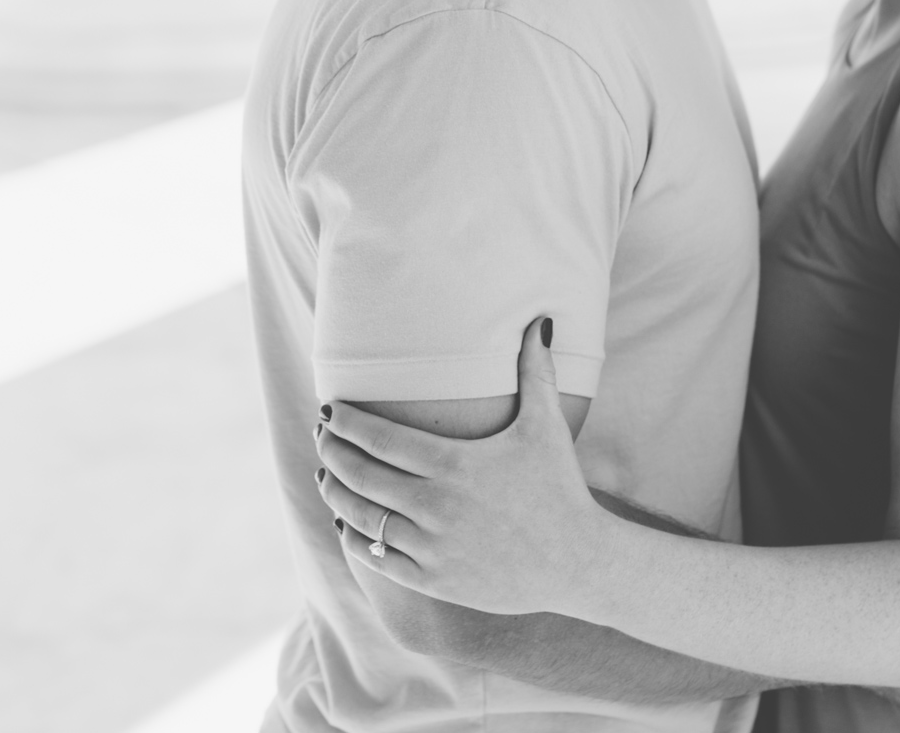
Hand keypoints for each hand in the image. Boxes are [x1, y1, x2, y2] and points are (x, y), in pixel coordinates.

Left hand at [314, 316, 600, 617]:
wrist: (580, 562)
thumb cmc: (560, 488)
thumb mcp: (548, 426)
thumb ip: (537, 371)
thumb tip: (541, 319)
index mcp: (454, 464)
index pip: (378, 437)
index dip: (345, 422)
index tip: (329, 409)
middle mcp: (436, 506)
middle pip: (361, 474)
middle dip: (331, 452)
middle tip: (320, 436)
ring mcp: (433, 546)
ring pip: (362, 517)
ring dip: (336, 493)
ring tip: (325, 476)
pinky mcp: (435, 580)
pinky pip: (379, 559)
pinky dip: (355, 540)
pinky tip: (346, 524)